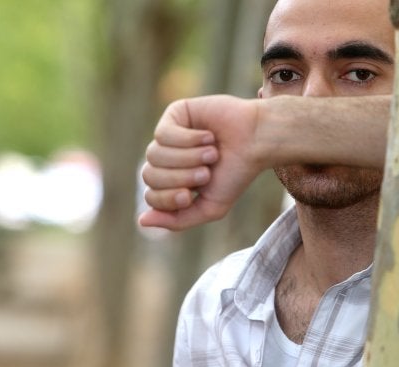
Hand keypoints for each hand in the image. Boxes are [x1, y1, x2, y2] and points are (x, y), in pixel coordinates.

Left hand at [139, 95, 264, 229]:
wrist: (257, 143)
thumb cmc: (236, 175)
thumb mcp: (210, 208)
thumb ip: (177, 220)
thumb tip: (142, 220)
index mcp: (172, 182)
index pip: (151, 196)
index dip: (168, 198)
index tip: (191, 195)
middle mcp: (166, 159)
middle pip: (150, 175)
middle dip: (181, 177)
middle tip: (206, 172)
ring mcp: (168, 136)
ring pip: (154, 154)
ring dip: (188, 158)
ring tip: (212, 154)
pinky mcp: (174, 114)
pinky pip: (163, 134)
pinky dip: (188, 140)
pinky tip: (208, 137)